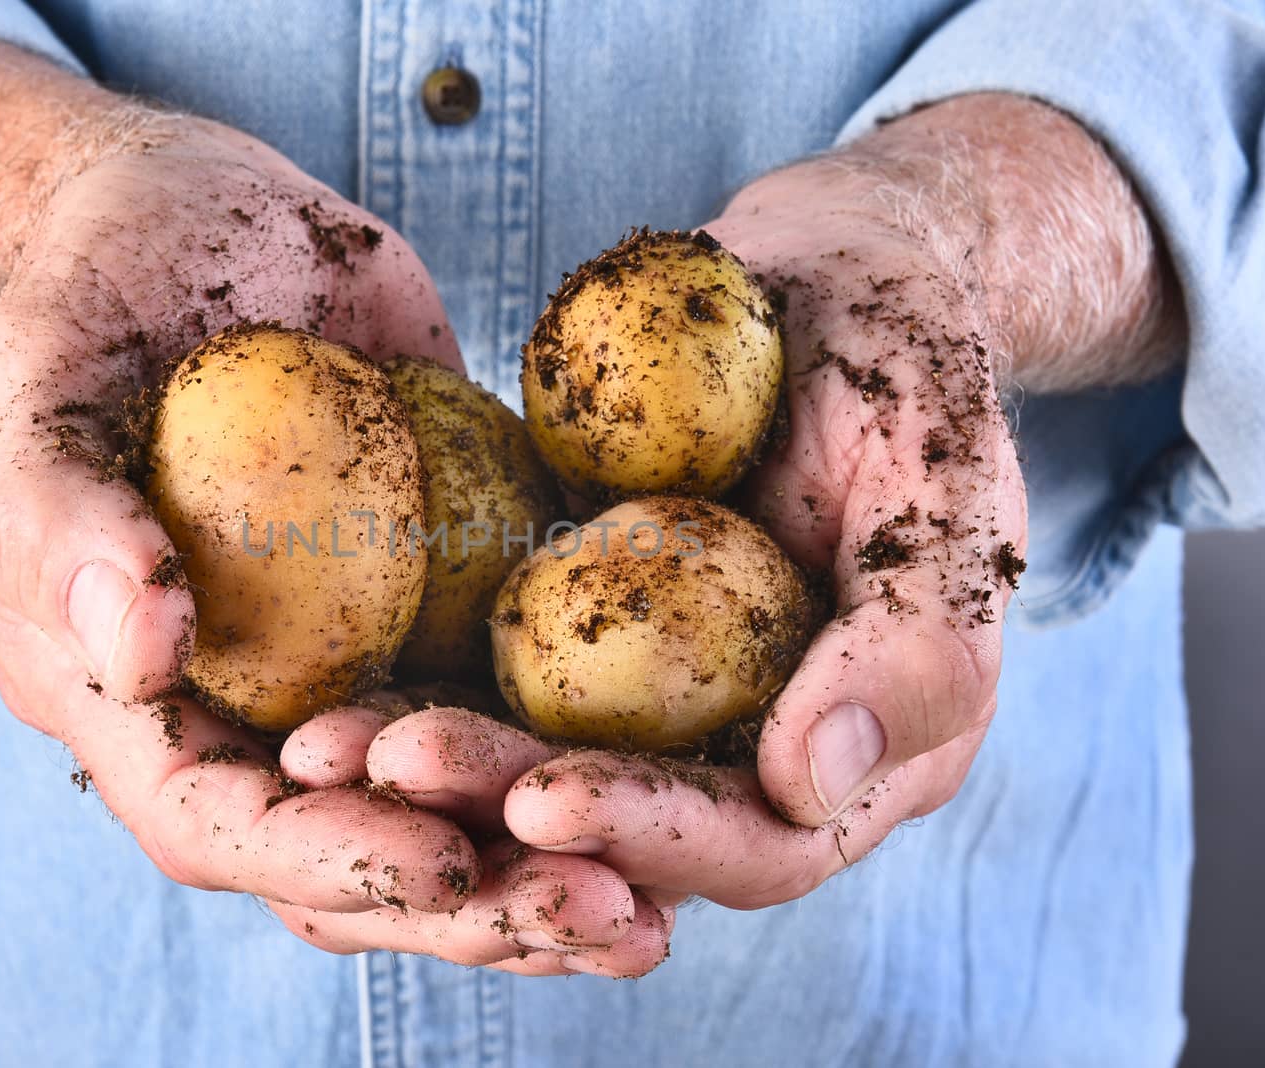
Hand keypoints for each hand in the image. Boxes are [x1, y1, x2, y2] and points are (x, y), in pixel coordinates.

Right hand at [0, 40, 658, 967]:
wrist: (194, 224)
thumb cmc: (93, 300)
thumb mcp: (43, 390)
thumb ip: (69, 525)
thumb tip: (145, 657)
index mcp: (129, 697)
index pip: (222, 819)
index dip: (331, 856)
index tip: (449, 863)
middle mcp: (243, 711)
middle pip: (353, 849)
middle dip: (476, 901)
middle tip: (608, 915)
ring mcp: (345, 664)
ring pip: (445, 803)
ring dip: (547, 863)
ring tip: (654, 907)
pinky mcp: (431, 606)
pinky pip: (507, 701)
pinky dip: (583, 757)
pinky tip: (675, 789)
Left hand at [366, 93, 1179, 910]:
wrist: (824, 273)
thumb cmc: (910, 356)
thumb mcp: (942, 474)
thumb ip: (915, 640)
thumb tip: (808, 785)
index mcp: (872, 750)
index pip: (757, 841)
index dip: (648, 835)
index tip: (539, 802)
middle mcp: (757, 746)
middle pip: (621, 829)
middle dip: (499, 810)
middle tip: (383, 769)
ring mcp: (662, 692)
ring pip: (540, 768)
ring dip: (434, 770)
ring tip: (322, 747)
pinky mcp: (582, 631)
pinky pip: (494, 678)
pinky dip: (415, 689)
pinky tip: (323, 688)